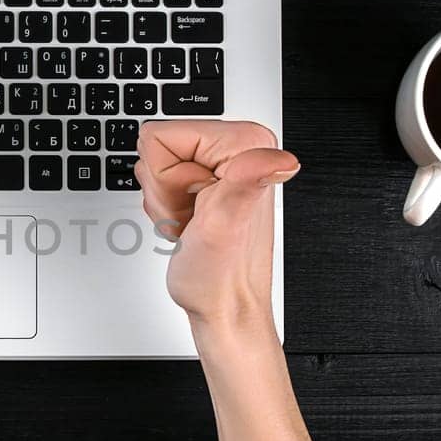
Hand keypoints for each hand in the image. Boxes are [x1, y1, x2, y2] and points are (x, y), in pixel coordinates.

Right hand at [135, 120, 298, 340]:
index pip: (160, 135)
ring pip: (156, 165)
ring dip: (165, 201)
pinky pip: (161, 180)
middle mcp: (239, 148)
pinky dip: (167, 207)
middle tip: (191, 217)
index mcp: (246, 143)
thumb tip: (284, 161)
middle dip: (164, 189)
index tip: (190, 203)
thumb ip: (247, 182)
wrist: (224, 306)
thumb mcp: (226, 226)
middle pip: (157, 148)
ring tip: (192, 222)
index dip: (164, 177)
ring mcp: (221, 164)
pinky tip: (188, 223)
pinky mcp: (207, 180)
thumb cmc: (221, 276)